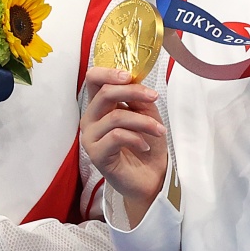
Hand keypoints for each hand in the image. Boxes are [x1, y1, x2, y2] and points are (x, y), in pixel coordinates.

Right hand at [80, 67, 167, 227]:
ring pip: (115, 116)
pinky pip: (117, 136)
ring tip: (158, 130)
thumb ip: (138, 98)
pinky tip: (146, 145)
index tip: (129, 76)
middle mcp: (90, 119)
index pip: (93, 79)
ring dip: (143, 121)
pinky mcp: (96, 154)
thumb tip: (135, 81)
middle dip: (133, 92)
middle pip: (104, 94)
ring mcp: (90, 137)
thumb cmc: (146, 145)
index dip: (108, 72)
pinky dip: (136, 138)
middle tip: (154, 98)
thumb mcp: (147, 114)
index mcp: (99, 106)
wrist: (151, 178)